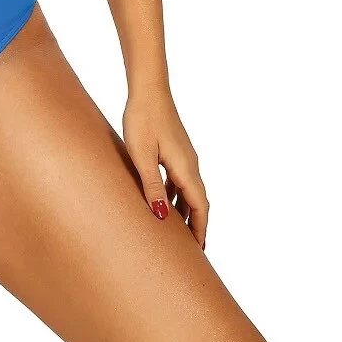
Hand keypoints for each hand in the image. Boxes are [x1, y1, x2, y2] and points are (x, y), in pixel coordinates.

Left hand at [123, 85, 208, 250]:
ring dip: (185, 211)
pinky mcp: (175, 150)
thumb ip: (151, 186)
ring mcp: (184, 156)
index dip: (200, 229)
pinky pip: (180, 180)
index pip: (199, 207)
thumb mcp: (142, 156)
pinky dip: (176, 195)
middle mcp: (190, 164)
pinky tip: (163, 200)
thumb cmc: (142, 120)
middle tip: (190, 250)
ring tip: (175, 232)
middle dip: (195, 225)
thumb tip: (162, 218)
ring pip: (189, 191)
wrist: (147, 90)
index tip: (199, 252)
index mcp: (185, 168)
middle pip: (198, 201)